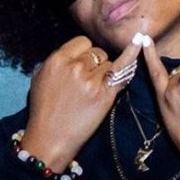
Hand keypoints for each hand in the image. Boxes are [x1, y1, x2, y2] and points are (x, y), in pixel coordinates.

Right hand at [21, 35, 142, 171]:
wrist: (50, 139)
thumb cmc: (44, 110)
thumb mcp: (40, 78)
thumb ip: (58, 61)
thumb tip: (76, 52)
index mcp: (56, 60)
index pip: (82, 43)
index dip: (84, 54)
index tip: (82, 65)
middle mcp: (74, 67)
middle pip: (97, 53)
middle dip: (95, 64)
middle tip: (86, 83)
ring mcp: (91, 80)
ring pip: (109, 64)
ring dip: (104, 75)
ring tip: (91, 93)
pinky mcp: (104, 94)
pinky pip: (121, 69)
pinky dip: (131, 55)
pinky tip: (139, 41)